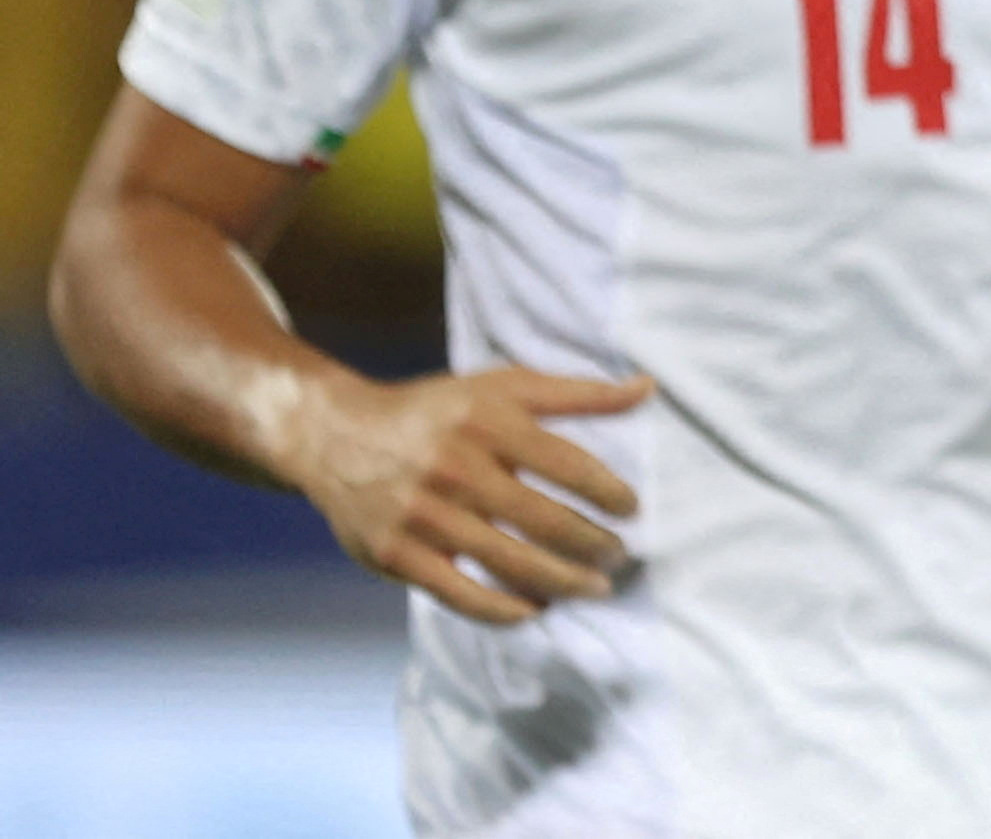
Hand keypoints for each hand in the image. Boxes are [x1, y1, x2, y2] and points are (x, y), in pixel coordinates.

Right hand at [286, 367, 647, 626]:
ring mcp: (425, 516)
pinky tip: (534, 611)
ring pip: (507, 561)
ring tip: (593, 588)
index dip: (608, 492)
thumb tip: (646, 388)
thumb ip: (577, 392)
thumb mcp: (503, 385)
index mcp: (490, 422)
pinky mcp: (398, 555)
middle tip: (619, 558)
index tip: (631, 510)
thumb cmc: (437, 410)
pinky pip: (459, 594)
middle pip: (543, 520)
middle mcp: (458, 469)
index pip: (567, 464)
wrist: (337, 436)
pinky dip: (502, 609)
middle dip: (591, 546)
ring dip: (560, 582)